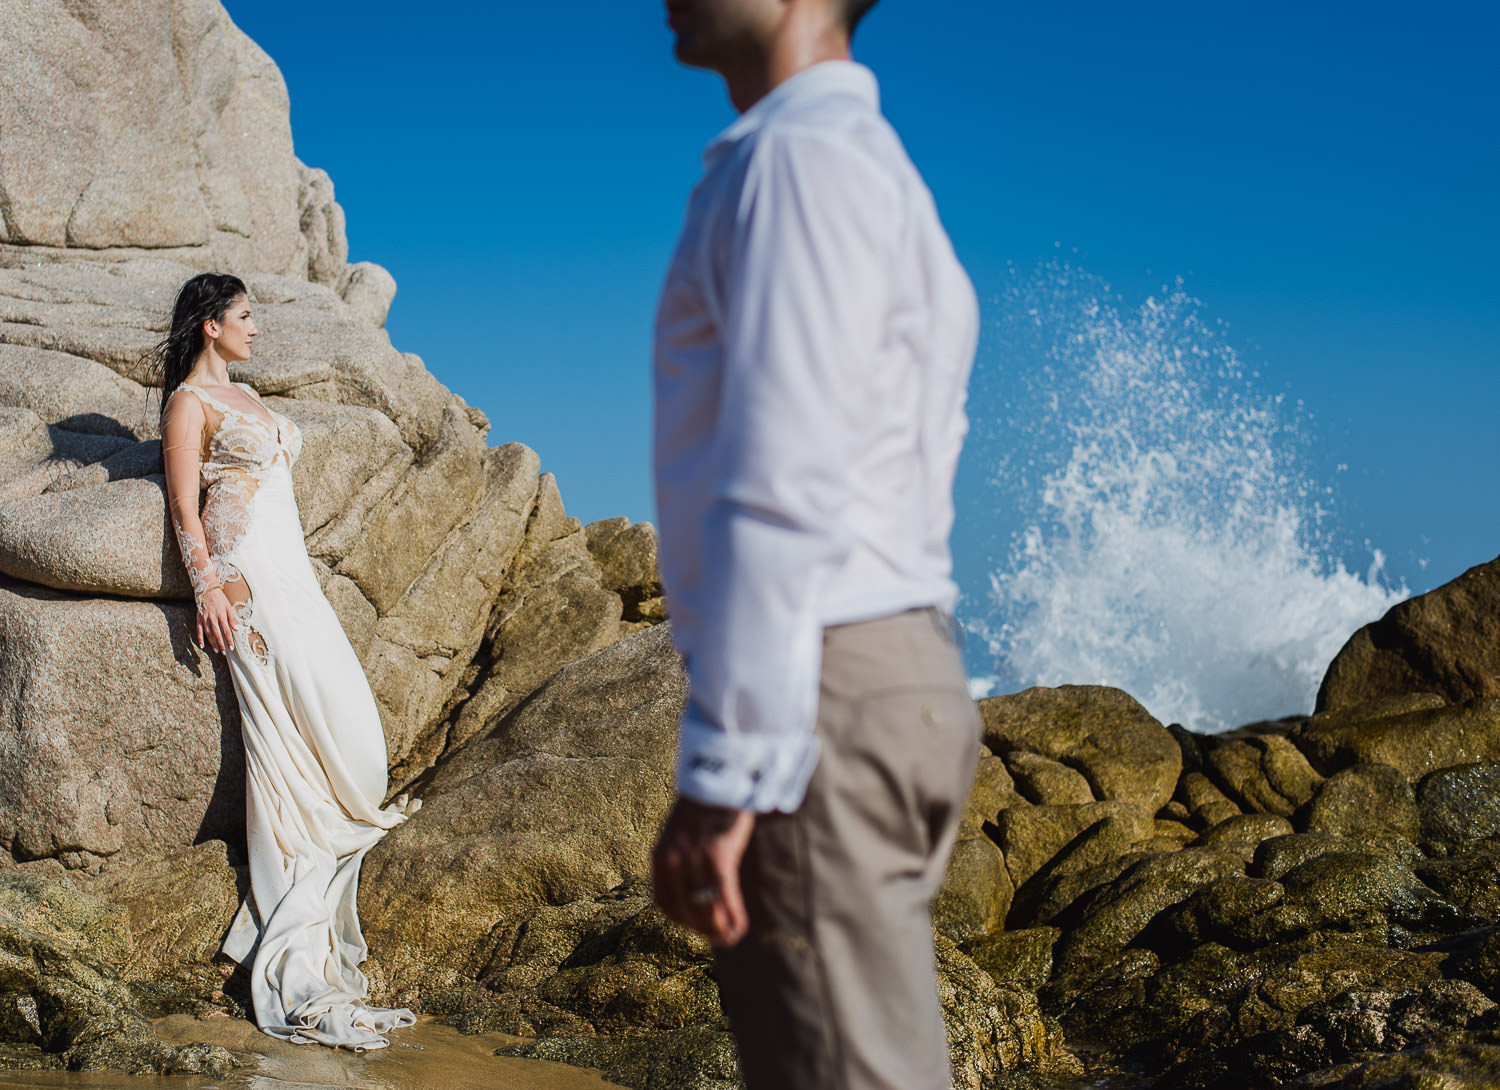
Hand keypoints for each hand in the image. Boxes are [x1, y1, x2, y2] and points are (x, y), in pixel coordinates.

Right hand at [196, 587, 237, 652]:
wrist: (207, 590)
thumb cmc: (220, 598)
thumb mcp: (229, 606)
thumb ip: (232, 618)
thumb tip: (236, 629)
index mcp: (221, 615)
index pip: (226, 631)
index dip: (229, 640)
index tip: (231, 647)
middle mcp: (212, 618)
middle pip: (217, 634)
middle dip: (221, 644)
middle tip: (224, 652)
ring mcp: (204, 619)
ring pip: (208, 634)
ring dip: (212, 643)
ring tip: (216, 650)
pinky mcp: (198, 618)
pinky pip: (199, 630)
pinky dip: (200, 638)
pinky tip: (202, 645)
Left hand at [652, 797, 755, 946]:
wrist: (719, 776)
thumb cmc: (706, 803)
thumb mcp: (681, 830)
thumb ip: (682, 854)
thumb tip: (692, 877)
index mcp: (660, 855)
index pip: (664, 902)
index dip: (680, 920)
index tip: (696, 926)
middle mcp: (672, 862)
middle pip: (684, 912)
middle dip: (701, 929)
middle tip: (718, 936)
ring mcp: (694, 861)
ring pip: (704, 910)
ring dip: (718, 930)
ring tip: (731, 937)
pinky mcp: (717, 857)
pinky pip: (724, 899)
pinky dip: (733, 918)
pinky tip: (740, 929)